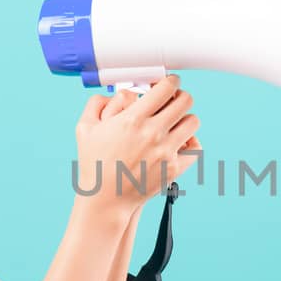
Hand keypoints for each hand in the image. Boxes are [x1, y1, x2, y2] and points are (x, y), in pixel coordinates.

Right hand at [74, 74, 200, 214]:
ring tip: (177, 121)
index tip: (170, 83)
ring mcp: (166, 151)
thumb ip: (96, 103)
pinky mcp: (174, 168)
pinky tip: (181, 141)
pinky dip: (192, 143)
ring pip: (193, 122)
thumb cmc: (94, 164)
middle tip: (175, 99)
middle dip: (180, 96)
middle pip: (185, 101)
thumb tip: (113, 92)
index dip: (171, 81)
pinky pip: (196, 148)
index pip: (166, 88)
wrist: (106, 199)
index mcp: (133, 119)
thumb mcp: (84, 129)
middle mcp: (153, 133)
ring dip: (186, 118)